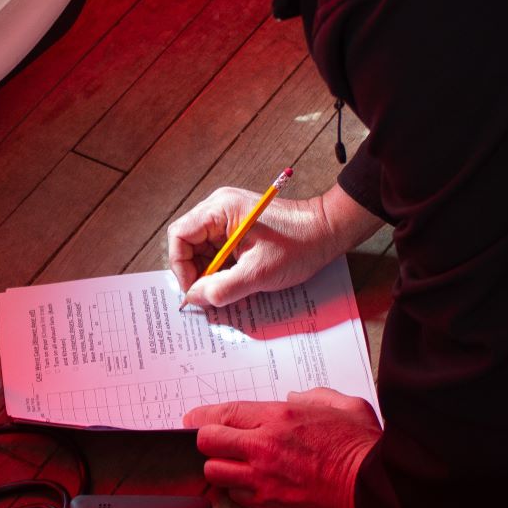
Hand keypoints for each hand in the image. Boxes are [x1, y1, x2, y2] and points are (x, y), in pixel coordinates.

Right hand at [170, 182, 382, 308]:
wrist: (328, 232)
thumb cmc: (299, 245)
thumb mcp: (259, 273)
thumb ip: (222, 288)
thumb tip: (195, 298)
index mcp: (219, 209)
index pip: (179, 236)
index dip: (181, 267)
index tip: (195, 290)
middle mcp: (219, 208)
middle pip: (188, 243)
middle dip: (196, 272)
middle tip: (210, 295)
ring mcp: (229, 217)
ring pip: (203, 249)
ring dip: (210, 273)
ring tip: (227, 290)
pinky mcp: (239, 228)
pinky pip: (219, 250)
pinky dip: (223, 269)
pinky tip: (237, 282)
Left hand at [184, 387, 380, 507]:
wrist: (376, 493)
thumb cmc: (363, 449)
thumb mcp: (345, 406)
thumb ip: (315, 396)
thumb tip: (295, 397)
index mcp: (280, 417)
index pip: (223, 413)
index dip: (202, 416)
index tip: (193, 419)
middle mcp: (264, 448)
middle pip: (208, 442)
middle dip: (208, 442)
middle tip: (217, 443)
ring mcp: (263, 481)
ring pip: (216, 473)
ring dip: (221, 469)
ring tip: (235, 467)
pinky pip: (237, 498)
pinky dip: (240, 492)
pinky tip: (254, 488)